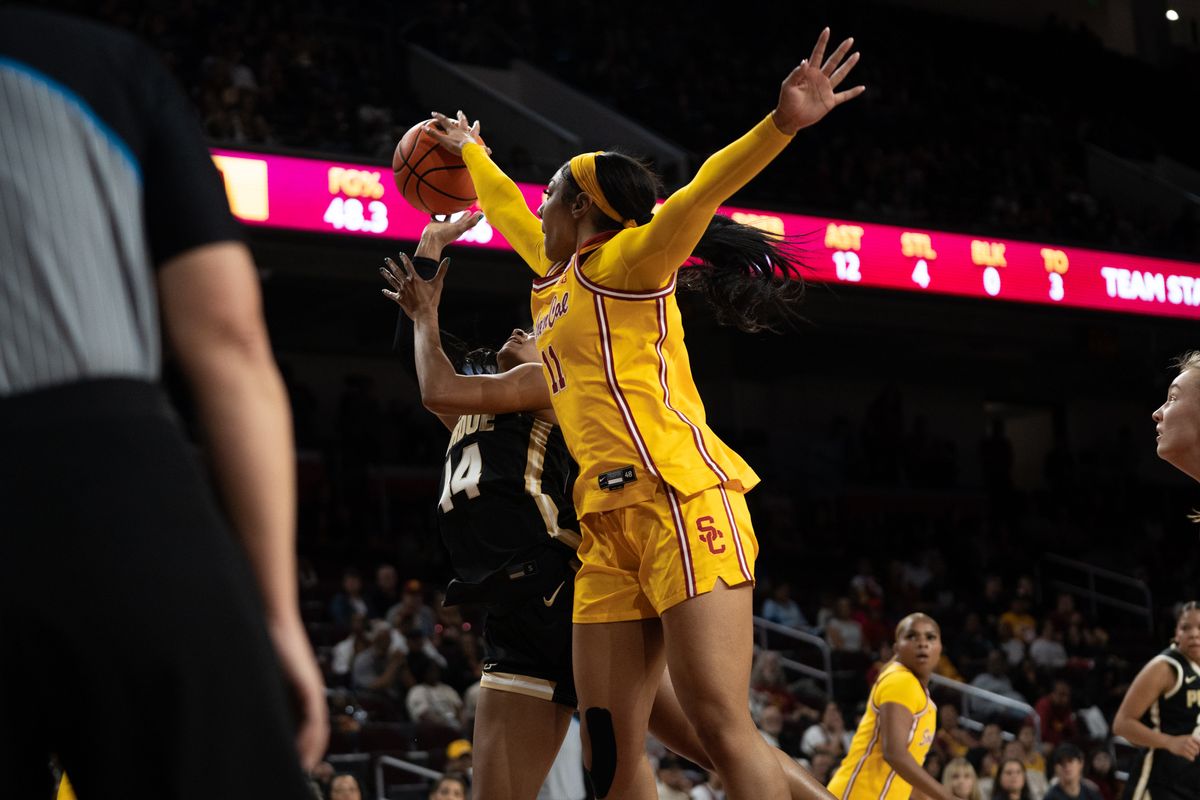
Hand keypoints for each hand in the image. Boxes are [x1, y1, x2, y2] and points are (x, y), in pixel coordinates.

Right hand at [267, 617, 328, 770]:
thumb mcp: (259, 676)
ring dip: (311, 751)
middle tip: (298, 775)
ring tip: (302, 770)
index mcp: (297, 692)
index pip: (305, 727)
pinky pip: (315, 719)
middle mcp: (308, 692)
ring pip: (317, 729)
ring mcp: (310, 689)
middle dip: (308, 754)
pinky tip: (304, 753)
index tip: (294, 766)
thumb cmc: (260, 643)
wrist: (270, 617)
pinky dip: (310, 738)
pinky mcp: (308, 685)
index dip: (302, 748)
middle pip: (315, 732)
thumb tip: (239, 712)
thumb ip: (258, 693)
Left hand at [380, 253, 448, 320]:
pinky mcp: (400, 299)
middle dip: (391, 264)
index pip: (408, 265)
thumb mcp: (438, 284)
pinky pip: (392, 295)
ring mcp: (402, 291)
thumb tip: (447, 259)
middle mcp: (406, 283)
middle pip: (397, 271)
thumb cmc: (432, 300)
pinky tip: (383, 290)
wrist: (424, 314)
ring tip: (382, 270)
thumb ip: (442, 270)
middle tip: (386, 259)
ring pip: (392, 281)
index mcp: (414, 279)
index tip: (400, 254)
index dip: (404, 259)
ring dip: (387, 275)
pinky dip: (388, 293)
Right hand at [417, 210, 483, 255]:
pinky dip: (436, 212)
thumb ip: (471, 222)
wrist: (431, 240)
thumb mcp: (460, 227)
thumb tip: (482, 214)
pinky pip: (436, 216)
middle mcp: (451, 227)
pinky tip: (435, 207)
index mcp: (458, 228)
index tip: (477, 212)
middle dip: (463, 215)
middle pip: (459, 220)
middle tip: (467, 210)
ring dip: (449, 213)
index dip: (472, 217)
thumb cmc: (446, 234)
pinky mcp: (434, 224)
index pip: (467, 221)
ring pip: (447, 217)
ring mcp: (443, 226)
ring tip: (450, 206)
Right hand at [425, 110, 483, 156]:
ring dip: (475, 126)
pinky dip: (485, 149)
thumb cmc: (456, 147)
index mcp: (454, 130)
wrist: (469, 151)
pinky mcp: (477, 146)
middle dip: (460, 117)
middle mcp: (464, 132)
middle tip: (460, 112)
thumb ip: (434, 135)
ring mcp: (471, 138)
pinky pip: (482, 148)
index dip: (439, 117)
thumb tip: (423, 128)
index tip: (434, 113)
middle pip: (462, 122)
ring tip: (477, 122)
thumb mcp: (443, 141)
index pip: (445, 121)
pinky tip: (489, 150)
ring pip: (474, 129)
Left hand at [772, 27, 864, 134]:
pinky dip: (853, 92)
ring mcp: (826, 89)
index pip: (817, 54)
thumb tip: (805, 61)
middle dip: (841, 51)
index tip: (827, 30)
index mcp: (809, 73)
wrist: (790, 118)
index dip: (822, 42)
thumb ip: (796, 74)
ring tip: (857, 54)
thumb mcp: (788, 86)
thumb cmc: (786, 101)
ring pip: (840, 74)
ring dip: (848, 65)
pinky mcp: (829, 102)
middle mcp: (820, 78)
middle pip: (833, 61)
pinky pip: (844, 96)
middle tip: (850, 39)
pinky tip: (862, 88)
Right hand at [1166, 734, 1199, 759]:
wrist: (1169, 741)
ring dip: (1192, 754)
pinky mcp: (1182, 752)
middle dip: (1196, 751)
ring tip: (1188, 752)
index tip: (1196, 747)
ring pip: (1194, 754)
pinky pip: (1191, 758)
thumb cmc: (1180, 740)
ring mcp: (1184, 746)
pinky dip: (1190, 758)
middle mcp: (1188, 741)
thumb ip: (1195, 741)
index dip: (1199, 746)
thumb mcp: (1187, 737)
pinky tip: (1188, 756)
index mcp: (1190, 737)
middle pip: (1198, 750)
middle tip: (1192, 750)